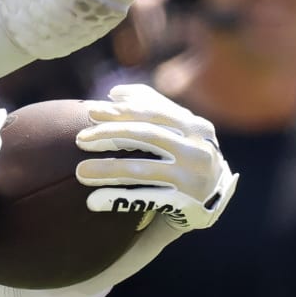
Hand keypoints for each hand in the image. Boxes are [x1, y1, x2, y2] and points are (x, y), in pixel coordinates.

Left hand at [76, 83, 237, 231]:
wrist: (216, 199)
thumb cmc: (187, 157)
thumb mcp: (180, 130)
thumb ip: (152, 108)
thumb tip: (114, 93)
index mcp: (194, 126)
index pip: (152, 112)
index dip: (119, 110)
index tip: (89, 111)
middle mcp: (196, 149)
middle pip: (145, 136)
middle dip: (109, 135)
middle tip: (79, 139)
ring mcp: (191, 177)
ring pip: (141, 169)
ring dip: (107, 169)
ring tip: (80, 171)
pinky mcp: (184, 203)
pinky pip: (144, 199)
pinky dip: (117, 199)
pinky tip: (93, 201)